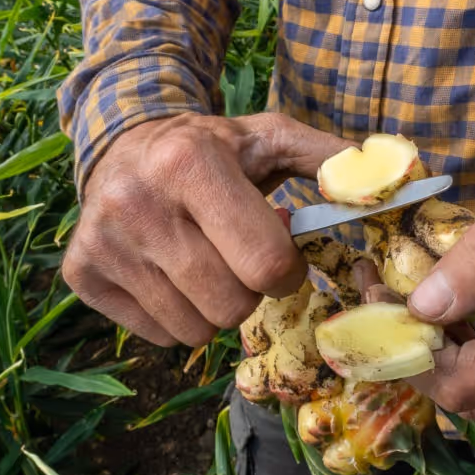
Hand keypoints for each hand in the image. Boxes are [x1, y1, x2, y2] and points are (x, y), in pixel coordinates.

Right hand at [62, 112, 353, 346]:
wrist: (125, 143)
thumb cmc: (215, 149)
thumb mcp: (271, 138)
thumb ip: (332, 159)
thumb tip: (392, 181)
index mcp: (189, 164)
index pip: (265, 263)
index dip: (287, 269)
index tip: (280, 253)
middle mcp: (137, 204)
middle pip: (231, 305)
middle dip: (252, 291)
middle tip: (241, 259)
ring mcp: (103, 243)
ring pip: (194, 329)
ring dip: (216, 307)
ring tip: (207, 263)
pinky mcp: (81, 274)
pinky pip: (157, 336)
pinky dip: (177, 316)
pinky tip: (173, 273)